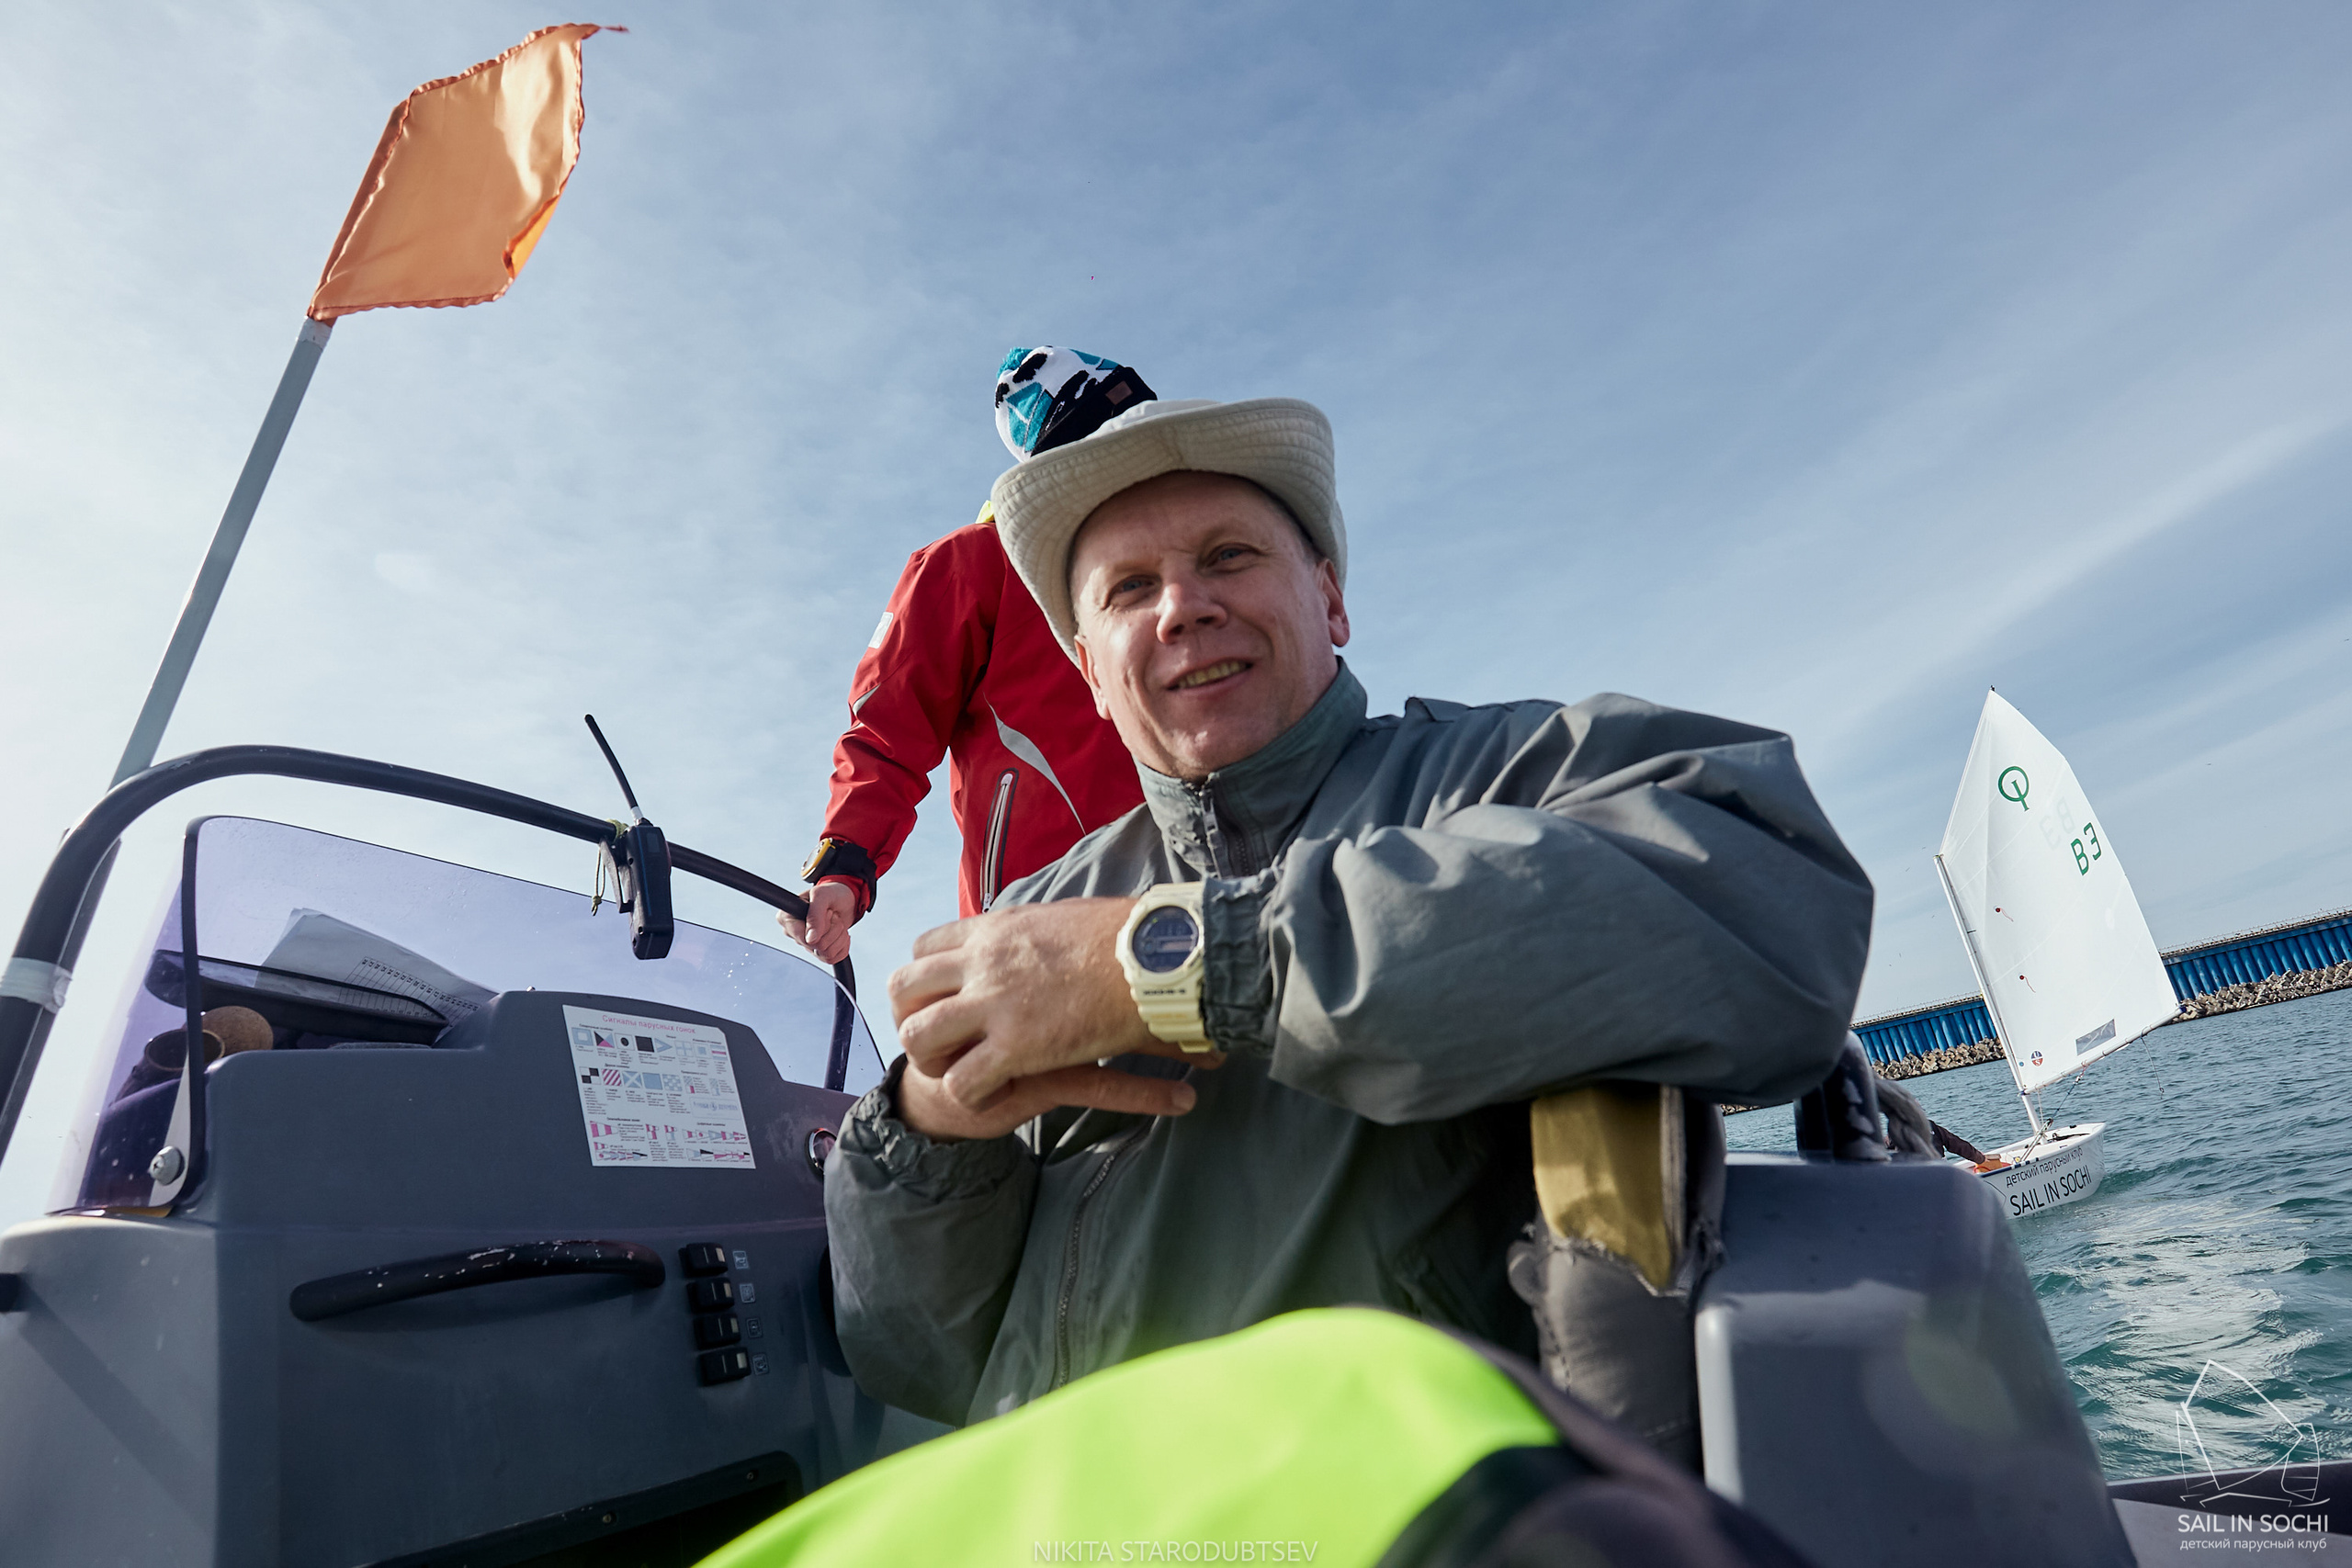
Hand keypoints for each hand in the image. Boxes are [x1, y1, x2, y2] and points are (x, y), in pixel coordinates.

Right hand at [780, 880, 856, 963]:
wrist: (844, 899)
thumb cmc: (830, 894)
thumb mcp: (822, 895)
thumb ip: (815, 914)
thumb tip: (811, 939)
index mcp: (786, 918)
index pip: (802, 938)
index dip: (821, 928)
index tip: (828, 912)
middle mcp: (794, 934)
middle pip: (817, 947)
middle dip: (833, 929)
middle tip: (832, 914)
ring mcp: (806, 945)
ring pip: (827, 954)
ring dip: (840, 936)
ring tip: (837, 922)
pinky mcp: (819, 953)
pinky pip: (834, 959)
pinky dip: (843, 944)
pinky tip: (840, 933)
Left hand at [887, 898, 1219, 1136]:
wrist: (1153, 956)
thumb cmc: (1125, 936)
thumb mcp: (1061, 916)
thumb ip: (1033, 932)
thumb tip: (1039, 934)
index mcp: (993, 929)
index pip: (923, 948)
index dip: (926, 980)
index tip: (948, 1001)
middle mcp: (982, 961)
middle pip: (903, 988)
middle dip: (911, 1019)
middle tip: (941, 1043)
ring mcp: (995, 1003)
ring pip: (918, 1036)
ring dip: (932, 1061)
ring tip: (963, 1071)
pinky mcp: (1018, 1046)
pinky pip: (961, 1081)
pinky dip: (971, 1095)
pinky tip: (999, 1092)